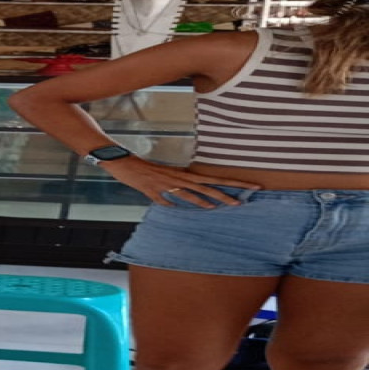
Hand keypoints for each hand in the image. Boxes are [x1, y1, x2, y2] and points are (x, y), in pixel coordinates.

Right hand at [99, 157, 259, 207]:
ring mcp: (164, 184)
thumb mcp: (160, 176)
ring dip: (202, 200)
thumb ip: (171, 188)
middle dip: (225, 194)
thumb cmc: (140, 167)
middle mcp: (177, 178)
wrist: (120, 161)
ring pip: (188, 193)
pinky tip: (174, 208)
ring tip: (218, 207)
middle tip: (242, 201)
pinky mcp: (150, 189)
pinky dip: (168, 203)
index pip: (212, 178)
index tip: (250, 186)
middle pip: (206, 186)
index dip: (232, 183)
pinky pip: (162, 199)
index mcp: (182, 174)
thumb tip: (176, 202)